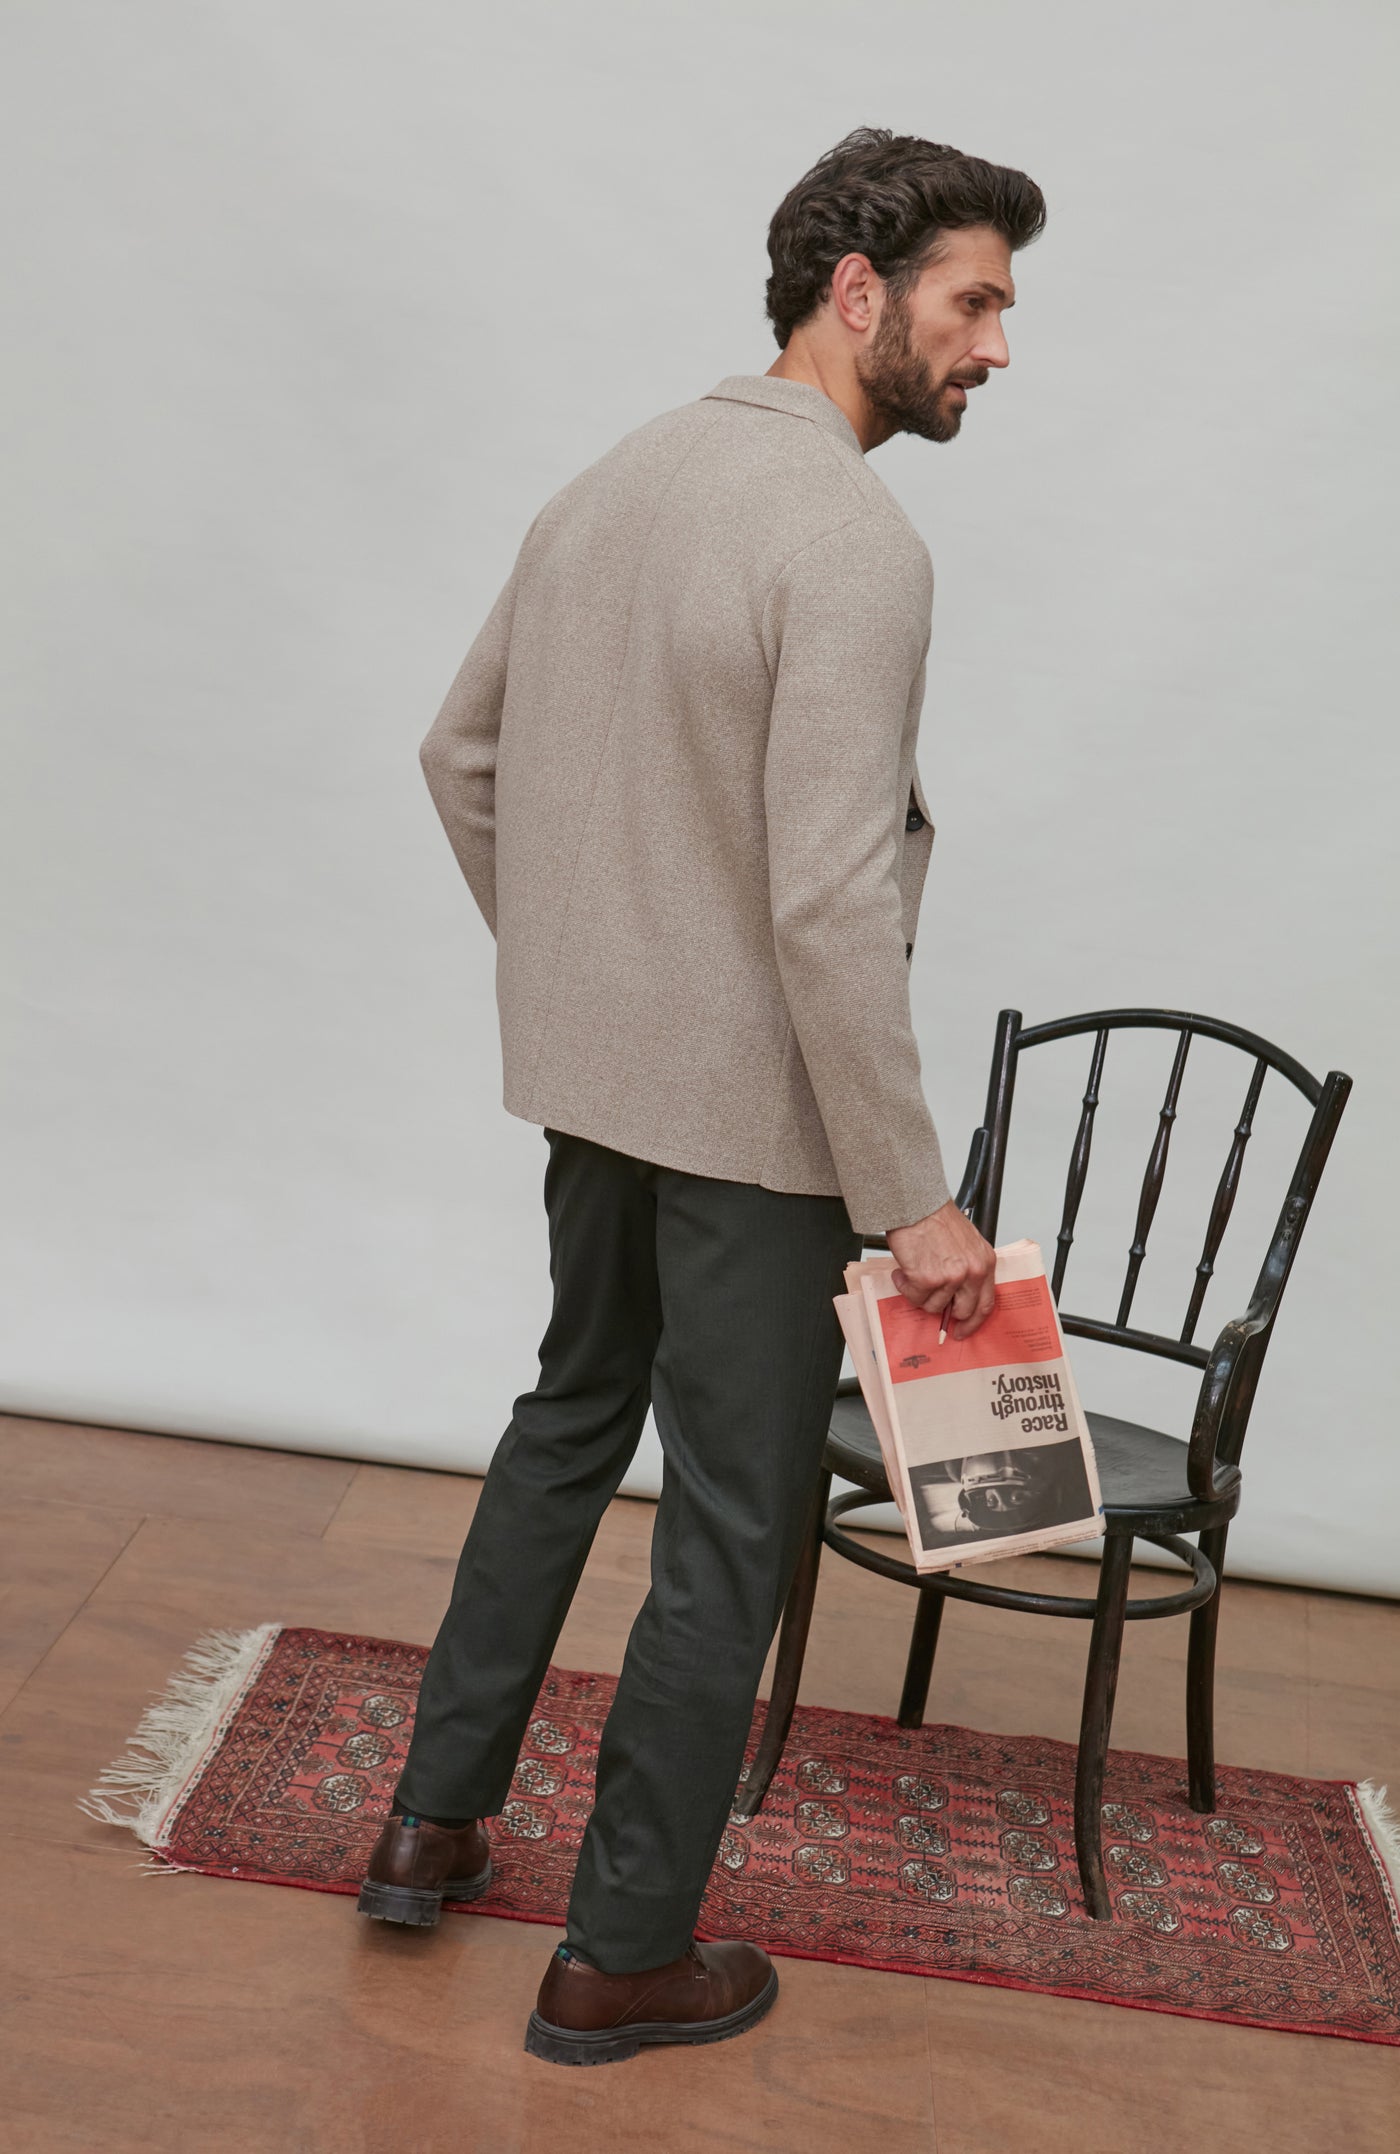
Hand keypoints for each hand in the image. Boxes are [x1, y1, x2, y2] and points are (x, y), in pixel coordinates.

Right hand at [886, 1201, 996, 1339]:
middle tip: (930, 1305)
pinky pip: (914, 1296)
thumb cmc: (936, 1218)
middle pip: (963, 1311)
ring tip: (913, 1271)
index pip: (986, 1303)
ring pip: (934, 1305)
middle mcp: (972, 1272)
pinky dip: (905, 1286)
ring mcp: (951, 1277)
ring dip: (920, 1293)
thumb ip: (967, 1268)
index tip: (964, 1329)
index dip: (974, 1321)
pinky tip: (904, 1270)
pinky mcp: (927, 1279)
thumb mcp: (966, 1243)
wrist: (915, 1204)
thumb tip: (956, 1295)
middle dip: (945, 1312)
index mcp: (984, 1262)